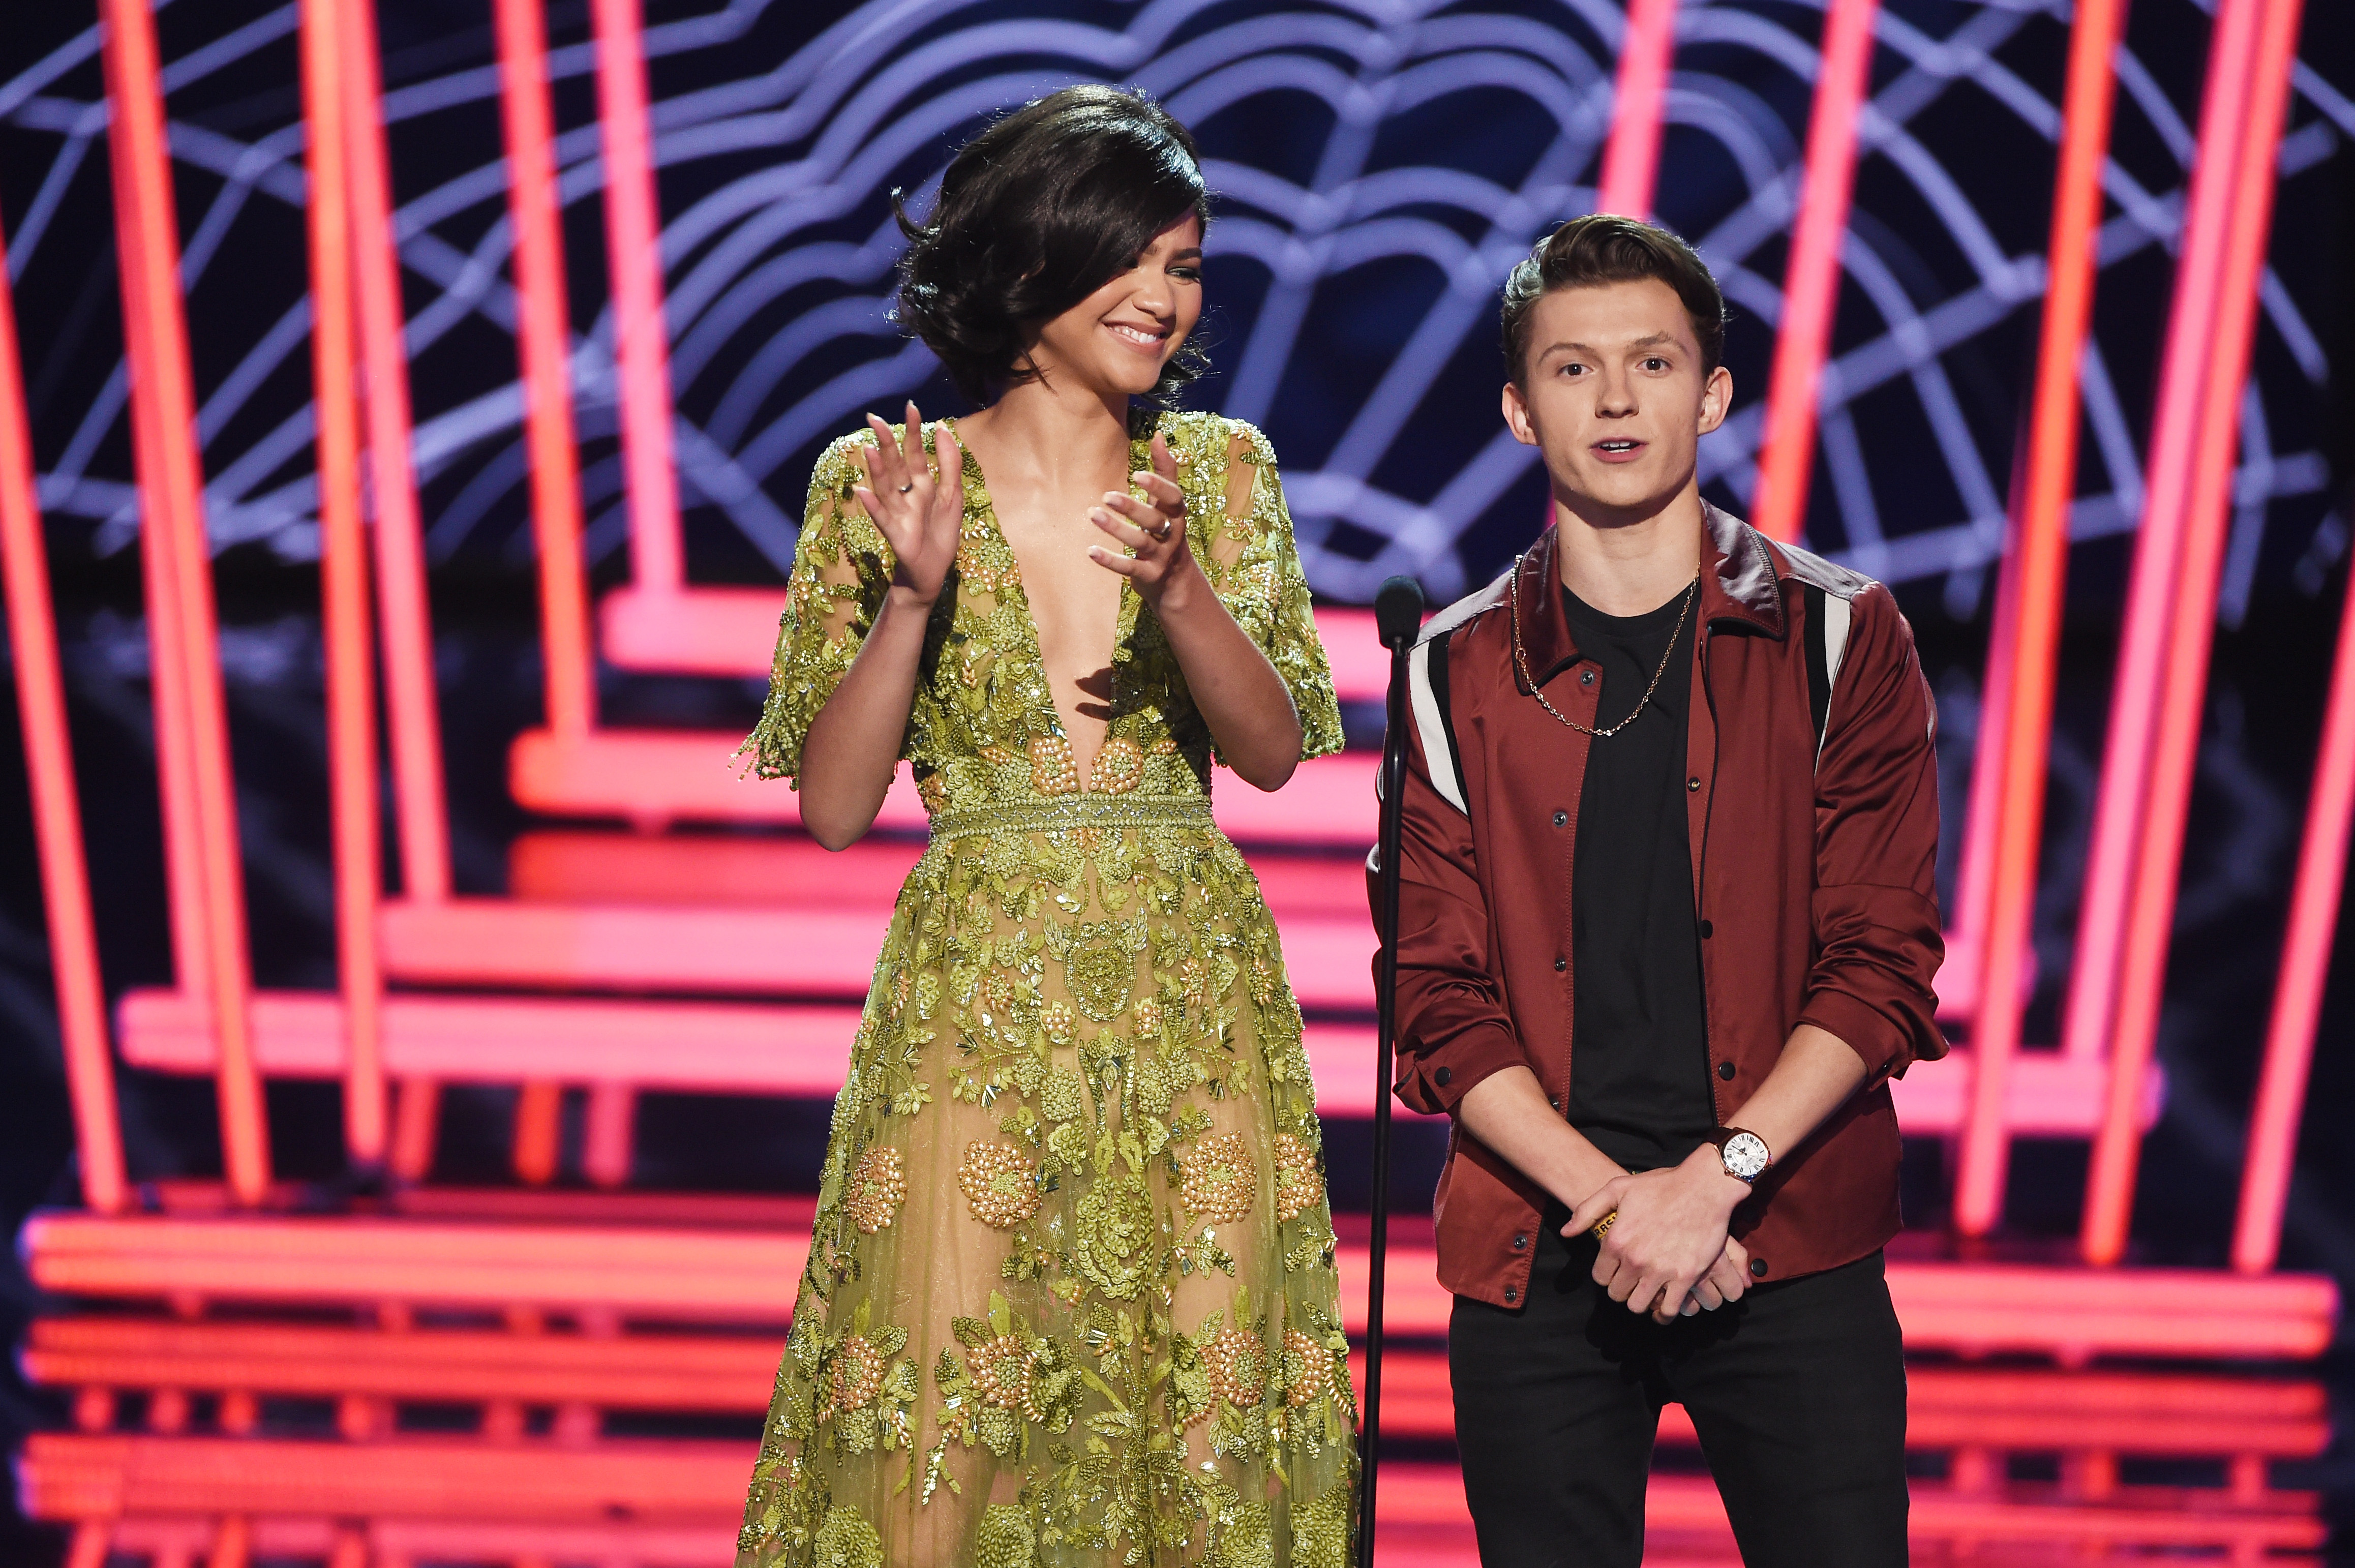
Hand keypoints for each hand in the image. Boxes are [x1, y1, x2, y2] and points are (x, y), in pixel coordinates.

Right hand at [851, 402, 962, 607]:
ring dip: (877, 468)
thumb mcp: (953, 495)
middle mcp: (906, 496)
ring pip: (886, 487)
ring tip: (868, 448)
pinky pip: (882, 518)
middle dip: (887, 442)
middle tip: (874, 418)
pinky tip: (861, 491)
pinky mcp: (896, 535)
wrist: (933, 572)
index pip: (915, 453)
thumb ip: (950, 464)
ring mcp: (898, 514)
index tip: (910, 406)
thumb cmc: (940, 534)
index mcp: (921, 485)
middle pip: (895, 465)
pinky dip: (872, 506)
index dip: (913, 431)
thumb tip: (943, 429)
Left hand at [1087, 432, 1200, 608]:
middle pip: (1153, 520)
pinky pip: (1129, 568)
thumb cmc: (1168, 531)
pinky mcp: (1148, 575)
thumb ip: (1165, 470)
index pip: (1172, 498)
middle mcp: (1172, 535)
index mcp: (1177, 514)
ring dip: (1115, 529)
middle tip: (1106, 496)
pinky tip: (1090, 550)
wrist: (1176, 580)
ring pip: (1139, 542)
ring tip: (1092, 514)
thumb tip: (1159, 435)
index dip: (1158, 486)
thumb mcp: (1170, 503)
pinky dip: (1110, 560)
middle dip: (1131, 508)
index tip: (1137, 475)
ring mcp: (1161, 557)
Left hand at [1566, 1142, 1750, 1322]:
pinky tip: (1665, 1304)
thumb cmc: (1660, 1186)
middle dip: (1623, 1289)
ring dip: (1642, 1301)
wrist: (1702, 1187)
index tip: (1618, 1270)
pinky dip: (1664, 1313)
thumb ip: (1587, 1211)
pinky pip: (1668, 1310)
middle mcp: (1634, 1259)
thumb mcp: (1617, 1188)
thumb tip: (1567, 1232)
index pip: (1600, 1277)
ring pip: (1639, 1306)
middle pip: (1617, 1294)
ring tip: (1648, 1291)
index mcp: (1616, 1240)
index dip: (1608, 1275)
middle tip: (1633, 1281)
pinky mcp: (1685, 1277)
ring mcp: (1660, 1270)